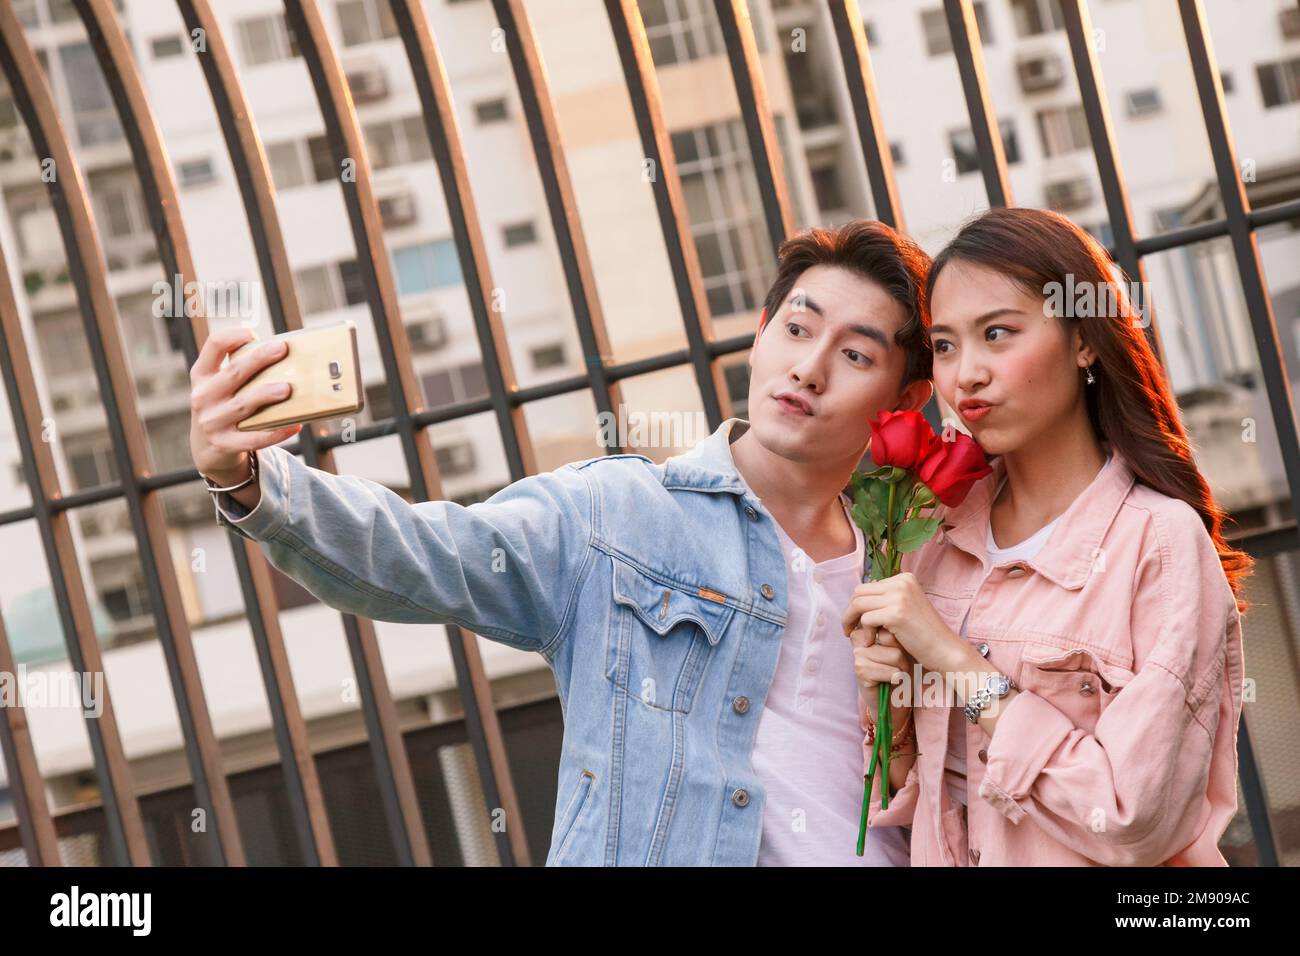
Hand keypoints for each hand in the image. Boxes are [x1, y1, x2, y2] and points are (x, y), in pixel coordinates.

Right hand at [189, 327, 299, 483]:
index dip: (232, 335)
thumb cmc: (223, 406)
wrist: (207, 448)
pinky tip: (294, 425)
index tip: (252, 332)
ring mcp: (212, 422)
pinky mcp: (224, 444)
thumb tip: (282, 352)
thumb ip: (240, 369)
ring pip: (241, 405)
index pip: (213, 346)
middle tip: (281, 349)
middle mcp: (202, 396)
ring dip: (264, 395)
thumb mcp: (220, 385)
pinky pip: (253, 438)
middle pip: (232, 373)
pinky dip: (274, 432)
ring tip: (287, 389)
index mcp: (202, 375)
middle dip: (258, 360)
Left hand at [842, 572, 964, 673]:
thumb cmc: (924, 633)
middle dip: (850, 611)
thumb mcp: (906, 607)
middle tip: (849, 629)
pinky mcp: (896, 613)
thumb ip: (887, 599)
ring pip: (858, 604)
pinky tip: (871, 643)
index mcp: (904, 578)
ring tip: (854, 636)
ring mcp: (899, 596)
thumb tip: (859, 596)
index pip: (868, 586)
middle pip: (859, 592)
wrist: (945, 650)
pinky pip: (866, 619)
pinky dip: (865, 632)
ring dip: (852, 621)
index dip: (857, 604)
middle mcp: (902, 582)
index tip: (855, 620)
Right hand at [847, 624, 911, 700]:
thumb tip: (894, 628)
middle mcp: (859, 637)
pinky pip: (891, 672)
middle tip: (898, 663)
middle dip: (903, 652)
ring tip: (896, 672)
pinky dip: (899, 678)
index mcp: (867, 627)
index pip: (891, 624)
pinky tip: (892, 681)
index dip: (902, 639)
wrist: (895, 696)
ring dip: (903, 667)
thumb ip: (895, 630)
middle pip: (893, 638)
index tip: (898, 649)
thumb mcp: (901, 643)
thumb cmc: (900, 667)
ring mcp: (858, 654)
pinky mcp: (861, 671)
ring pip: (895, 655)